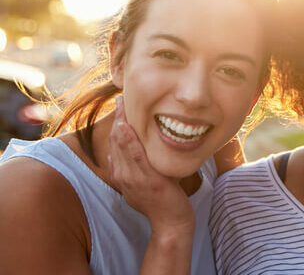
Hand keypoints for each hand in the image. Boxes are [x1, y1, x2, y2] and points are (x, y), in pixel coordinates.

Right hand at [108, 95, 194, 234]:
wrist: (171, 223)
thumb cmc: (161, 202)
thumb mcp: (143, 183)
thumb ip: (133, 168)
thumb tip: (122, 153)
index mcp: (122, 174)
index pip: (116, 144)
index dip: (117, 123)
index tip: (121, 105)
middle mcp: (123, 175)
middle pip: (117, 141)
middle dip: (119, 117)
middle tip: (121, 95)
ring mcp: (134, 179)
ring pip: (123, 145)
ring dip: (122, 122)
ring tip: (122, 103)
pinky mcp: (147, 181)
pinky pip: (136, 158)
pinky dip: (129, 141)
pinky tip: (126, 127)